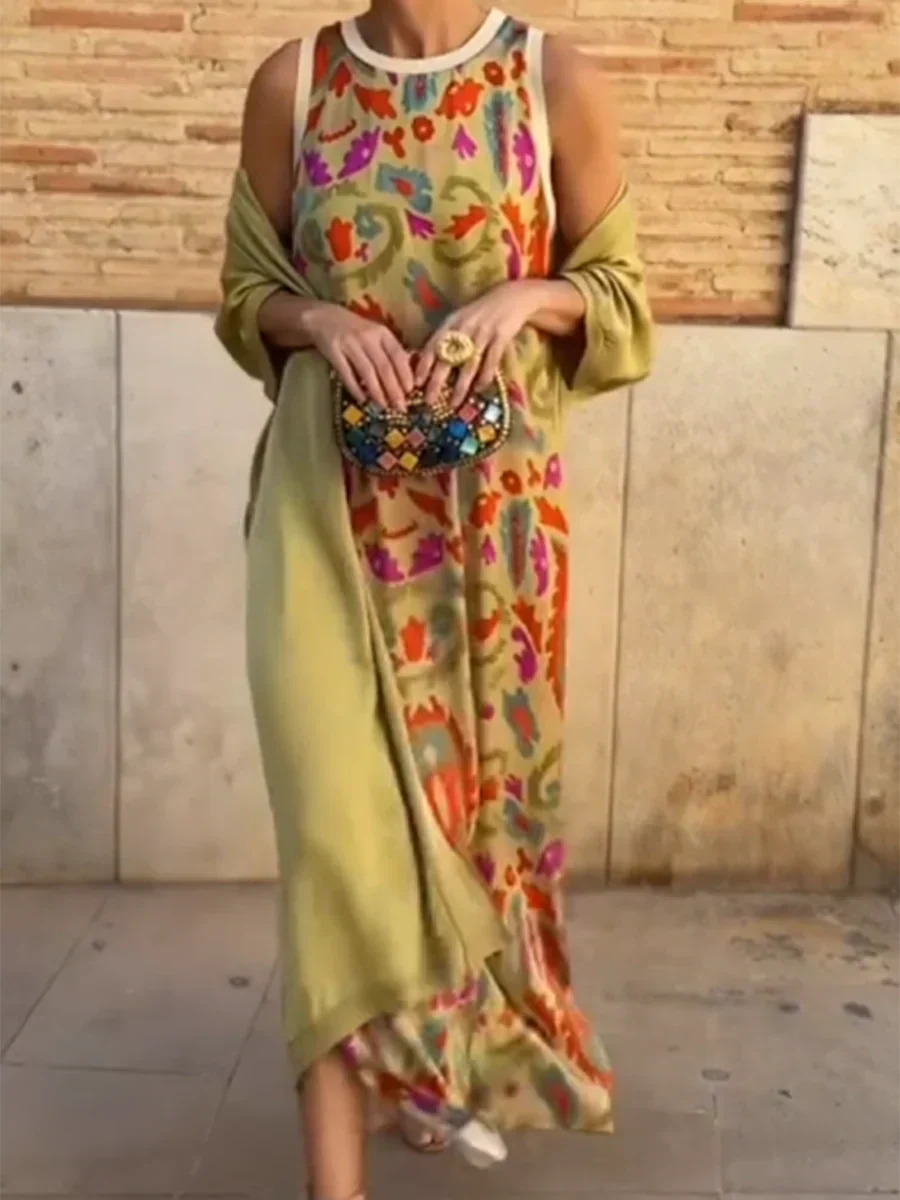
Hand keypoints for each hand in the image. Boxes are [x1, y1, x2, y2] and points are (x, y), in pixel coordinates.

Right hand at [304, 303, 413, 410]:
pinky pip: (346, 373)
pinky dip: (355, 388)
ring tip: (383, 406)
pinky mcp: (333, 351)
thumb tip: (405, 378)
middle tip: (400, 407)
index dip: (405, 373)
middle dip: (394, 389)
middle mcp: (367, 337)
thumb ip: (388, 351)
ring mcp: (349, 344)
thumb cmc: (355, 329)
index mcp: (381, 332)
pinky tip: (362, 399)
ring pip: (367, 372)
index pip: (397, 354)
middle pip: (384, 366)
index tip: (411, 391)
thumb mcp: (375, 334)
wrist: (323, 317)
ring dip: (377, 392)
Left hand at [414, 281, 545, 409]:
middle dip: (437, 382)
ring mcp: (483, 332)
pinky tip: (479, 389)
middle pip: (447, 358)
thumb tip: (429, 360)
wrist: (511, 297)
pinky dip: (484, 377)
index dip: (423, 365)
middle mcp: (464, 327)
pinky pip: (491, 361)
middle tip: (429, 401)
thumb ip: (446, 336)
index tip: (416, 383)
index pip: (432, 345)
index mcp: (451, 322)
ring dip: (460, 386)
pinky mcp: (501, 336)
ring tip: (453, 403)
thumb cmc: (481, 312)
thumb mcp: (460, 319)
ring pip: (468, 364)